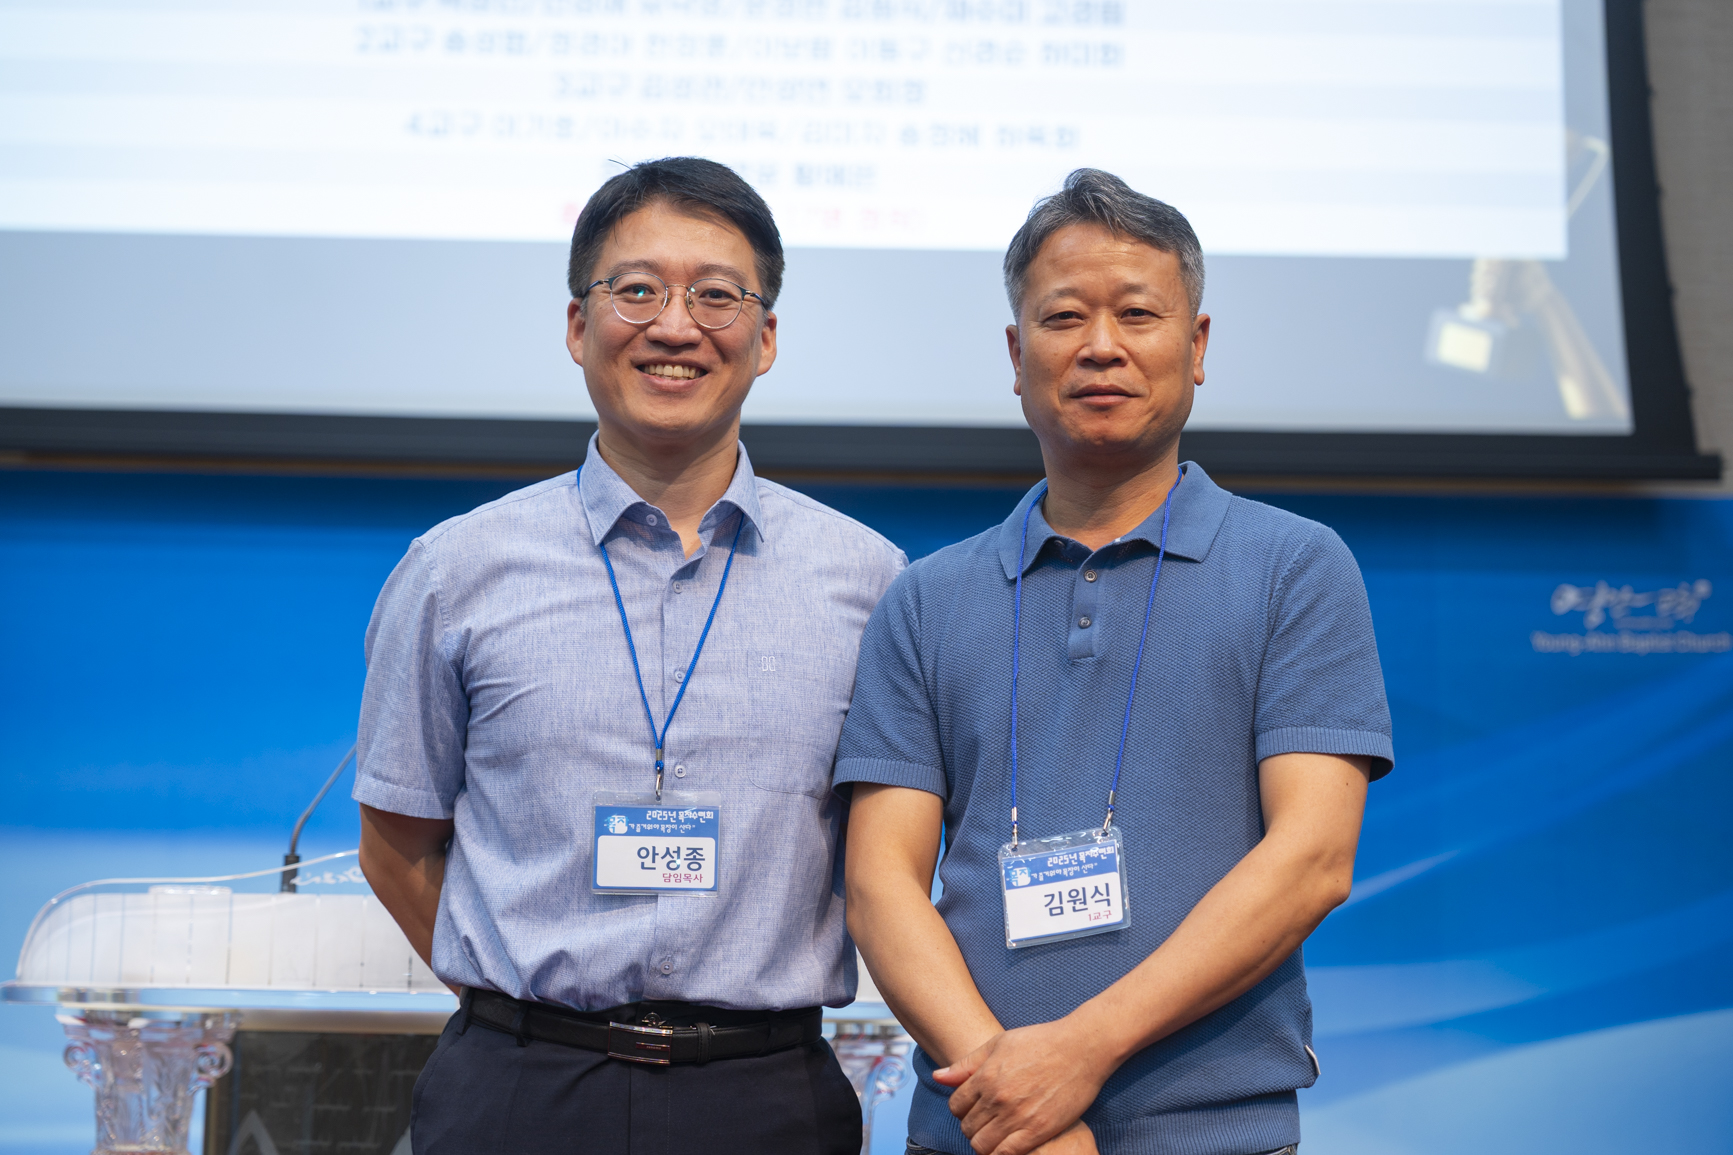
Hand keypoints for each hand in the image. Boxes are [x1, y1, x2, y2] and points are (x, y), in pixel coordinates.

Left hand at [932, 1020, 1115, 1154]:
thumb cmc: (1040, 1041)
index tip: (973, 1108)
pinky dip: (1001, 1154)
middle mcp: (997, 1098)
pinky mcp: (1038, 1130)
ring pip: (982, 1145)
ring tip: (996, 1135)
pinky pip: (1006, 1154)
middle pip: (968, 1127)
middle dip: (972, 1127)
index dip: (962, 1109)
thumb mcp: (999, 1044)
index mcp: (985, 1076)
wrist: (1081, 1048)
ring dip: (984, 1143)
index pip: (956, 1106)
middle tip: (986, 1122)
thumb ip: (967, 1063)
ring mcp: (1017, 1116)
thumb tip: (939, 1077)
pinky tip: (1008, 1145)